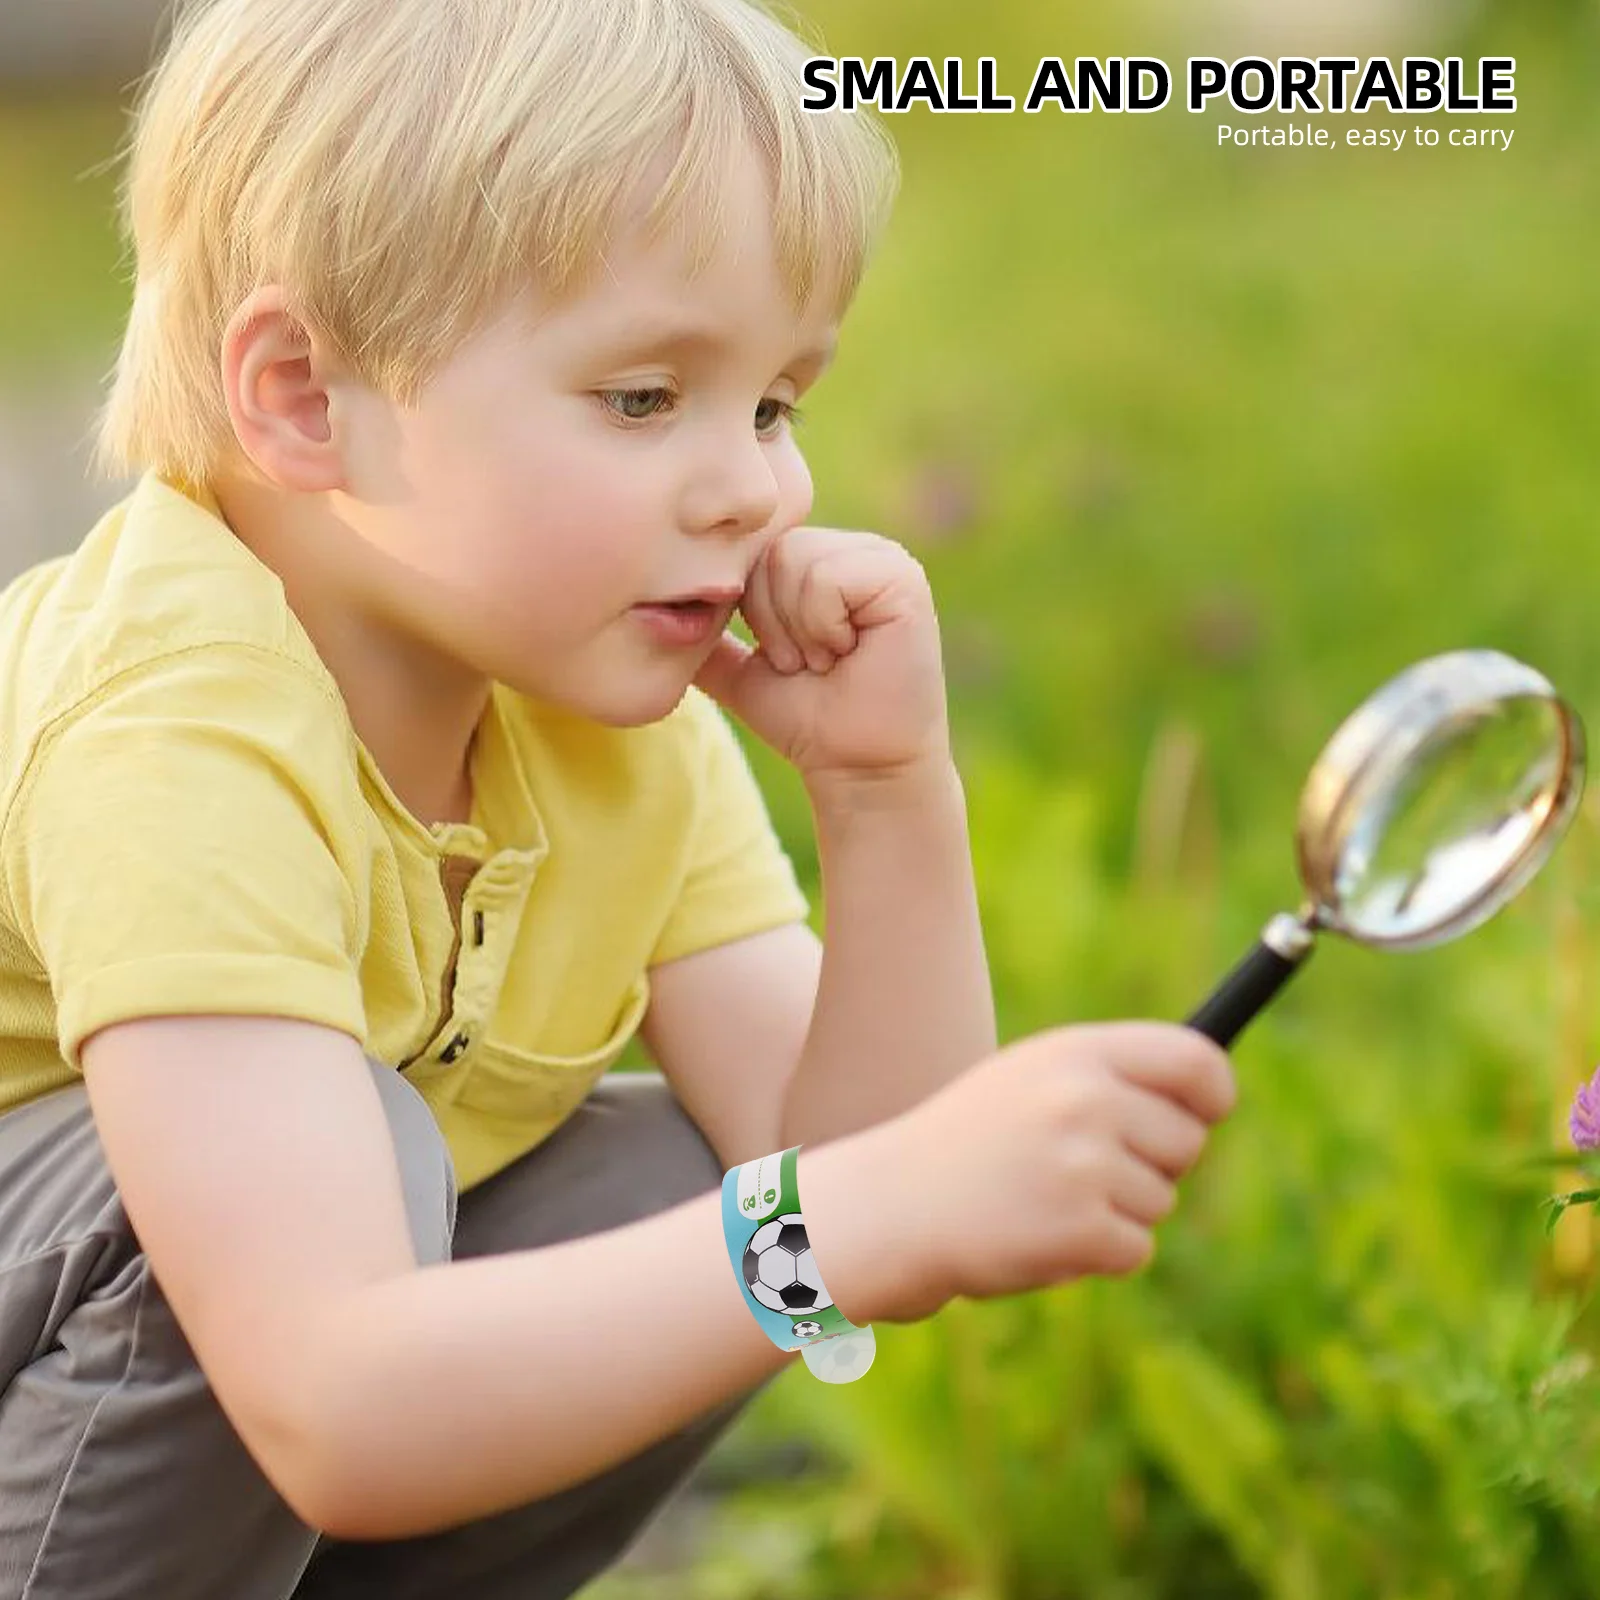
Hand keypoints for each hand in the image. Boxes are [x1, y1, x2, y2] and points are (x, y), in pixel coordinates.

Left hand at [693, 526, 949, 784]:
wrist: (858, 765)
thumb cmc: (807, 721)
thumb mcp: (740, 670)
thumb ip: (707, 638)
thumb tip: (647, 616)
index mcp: (820, 559)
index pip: (749, 550)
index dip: (752, 612)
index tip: (787, 659)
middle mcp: (853, 549)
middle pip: (768, 551)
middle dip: (773, 622)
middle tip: (810, 663)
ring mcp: (881, 558)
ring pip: (792, 560)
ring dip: (798, 630)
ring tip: (828, 660)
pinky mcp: (902, 577)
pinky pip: (825, 579)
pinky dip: (823, 627)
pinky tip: (850, 652)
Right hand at [868, 1023, 1235, 1321]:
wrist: (895, 1203)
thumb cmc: (971, 1141)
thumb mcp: (1032, 1079)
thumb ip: (1110, 1076)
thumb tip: (1210, 1090)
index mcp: (1077, 1053)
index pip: (1194, 1059)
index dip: (1213, 1091)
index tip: (1206, 1113)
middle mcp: (1086, 1099)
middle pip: (1187, 1140)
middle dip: (1152, 1164)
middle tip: (1081, 1169)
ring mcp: (1085, 1164)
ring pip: (1161, 1200)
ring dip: (1117, 1212)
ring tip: (1044, 1198)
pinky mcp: (1081, 1227)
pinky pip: (1137, 1249)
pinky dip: (1099, 1254)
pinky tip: (1042, 1234)